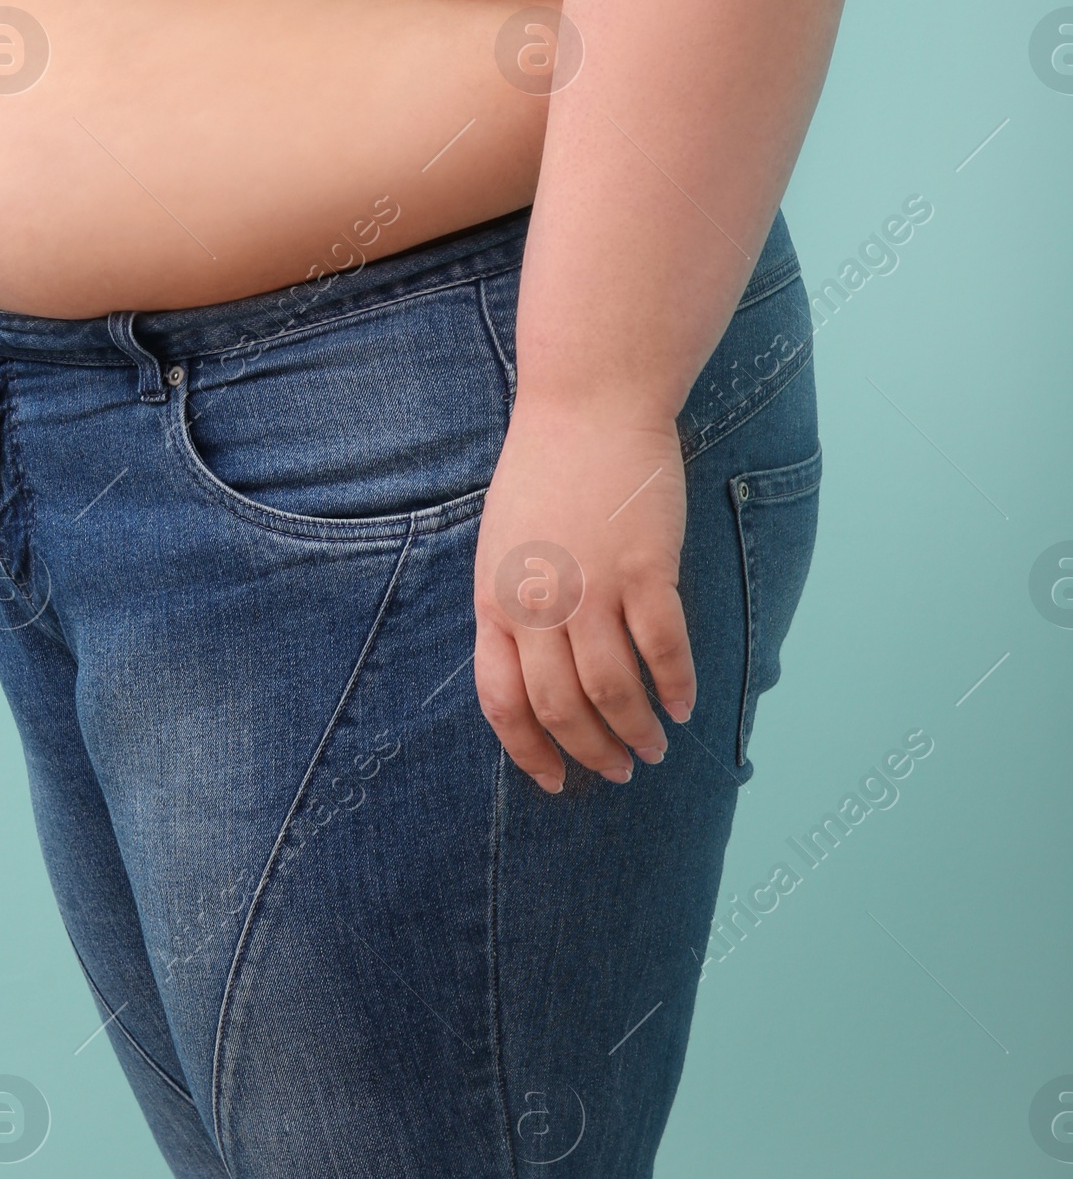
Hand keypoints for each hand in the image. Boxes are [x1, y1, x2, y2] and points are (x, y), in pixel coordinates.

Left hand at [472, 396, 694, 790]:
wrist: (588, 400)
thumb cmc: (547, 469)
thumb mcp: (502, 544)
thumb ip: (513, 606)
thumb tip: (536, 672)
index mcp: (495, 598)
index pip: (501, 700)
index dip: (529, 750)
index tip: (554, 779)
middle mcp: (538, 601)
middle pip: (561, 707)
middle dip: (591, 753)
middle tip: (619, 770)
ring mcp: (592, 586)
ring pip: (614, 690)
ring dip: (636, 731)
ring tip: (654, 747)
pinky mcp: (645, 568)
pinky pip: (664, 649)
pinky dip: (677, 686)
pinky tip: (684, 704)